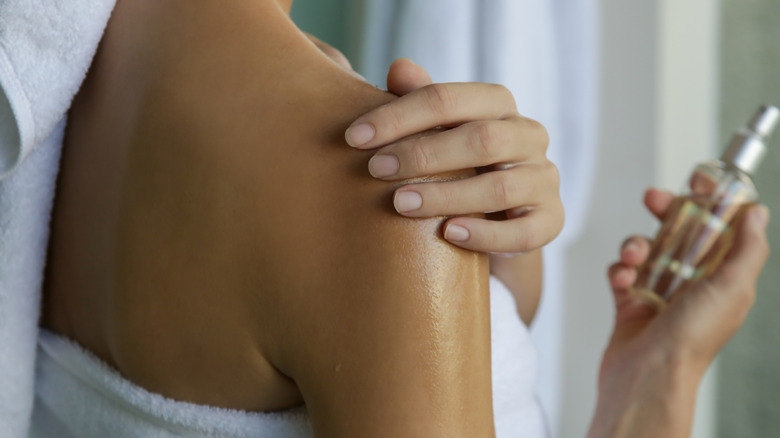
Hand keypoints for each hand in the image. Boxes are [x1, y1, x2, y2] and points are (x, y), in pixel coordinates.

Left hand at [345, 59, 562, 253]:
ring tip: (401, 204)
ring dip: (446, 195)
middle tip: (375, 169)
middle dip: (422, 154)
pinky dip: (485, 234)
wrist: (501, 216)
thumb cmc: (460, 164)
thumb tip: (399, 66)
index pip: (448, 99)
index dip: (398, 115)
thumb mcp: (439, 131)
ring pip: (499, 187)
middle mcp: (529, 135)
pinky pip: (523, 231)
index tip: (354, 137)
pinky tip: (448, 233)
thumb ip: (421, 102)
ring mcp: (544, 179)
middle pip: (479, 139)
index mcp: (498, 105)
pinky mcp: (551, 220)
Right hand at [589, 188, 769, 437]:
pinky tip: (622, 280)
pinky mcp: (630, 300)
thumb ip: (747, 248)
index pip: (720, 228)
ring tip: (633, 257)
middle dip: (666, 212)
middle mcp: (693, 281)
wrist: (648, 374)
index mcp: (723, 277)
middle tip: (655, 199)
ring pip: (646, 247)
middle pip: (680, 230)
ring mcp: (660, 291)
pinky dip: (619, 270)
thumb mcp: (733, 288)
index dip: (710, 201)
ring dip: (636, 244)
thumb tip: (756, 213)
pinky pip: (621, 270)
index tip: (699, 179)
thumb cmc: (691, 338)